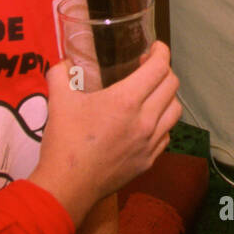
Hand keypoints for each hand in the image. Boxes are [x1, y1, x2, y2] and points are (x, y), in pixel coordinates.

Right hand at [30, 41, 179, 223]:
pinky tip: (148, 121)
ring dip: (167, 96)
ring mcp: (150, 142)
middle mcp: (145, 120)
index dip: (161, 52)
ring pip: (175, 110)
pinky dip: (163, 122)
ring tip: (152, 93)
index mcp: (125, 101)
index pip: (159, 68)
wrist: (68, 186)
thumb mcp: (58, 100)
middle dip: (164, 70)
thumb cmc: (64, 142)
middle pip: (172, 85)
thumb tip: (65, 62)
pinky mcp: (149, 160)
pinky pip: (167, 134)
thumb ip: (61, 73)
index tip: (156, 47)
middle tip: (148, 68)